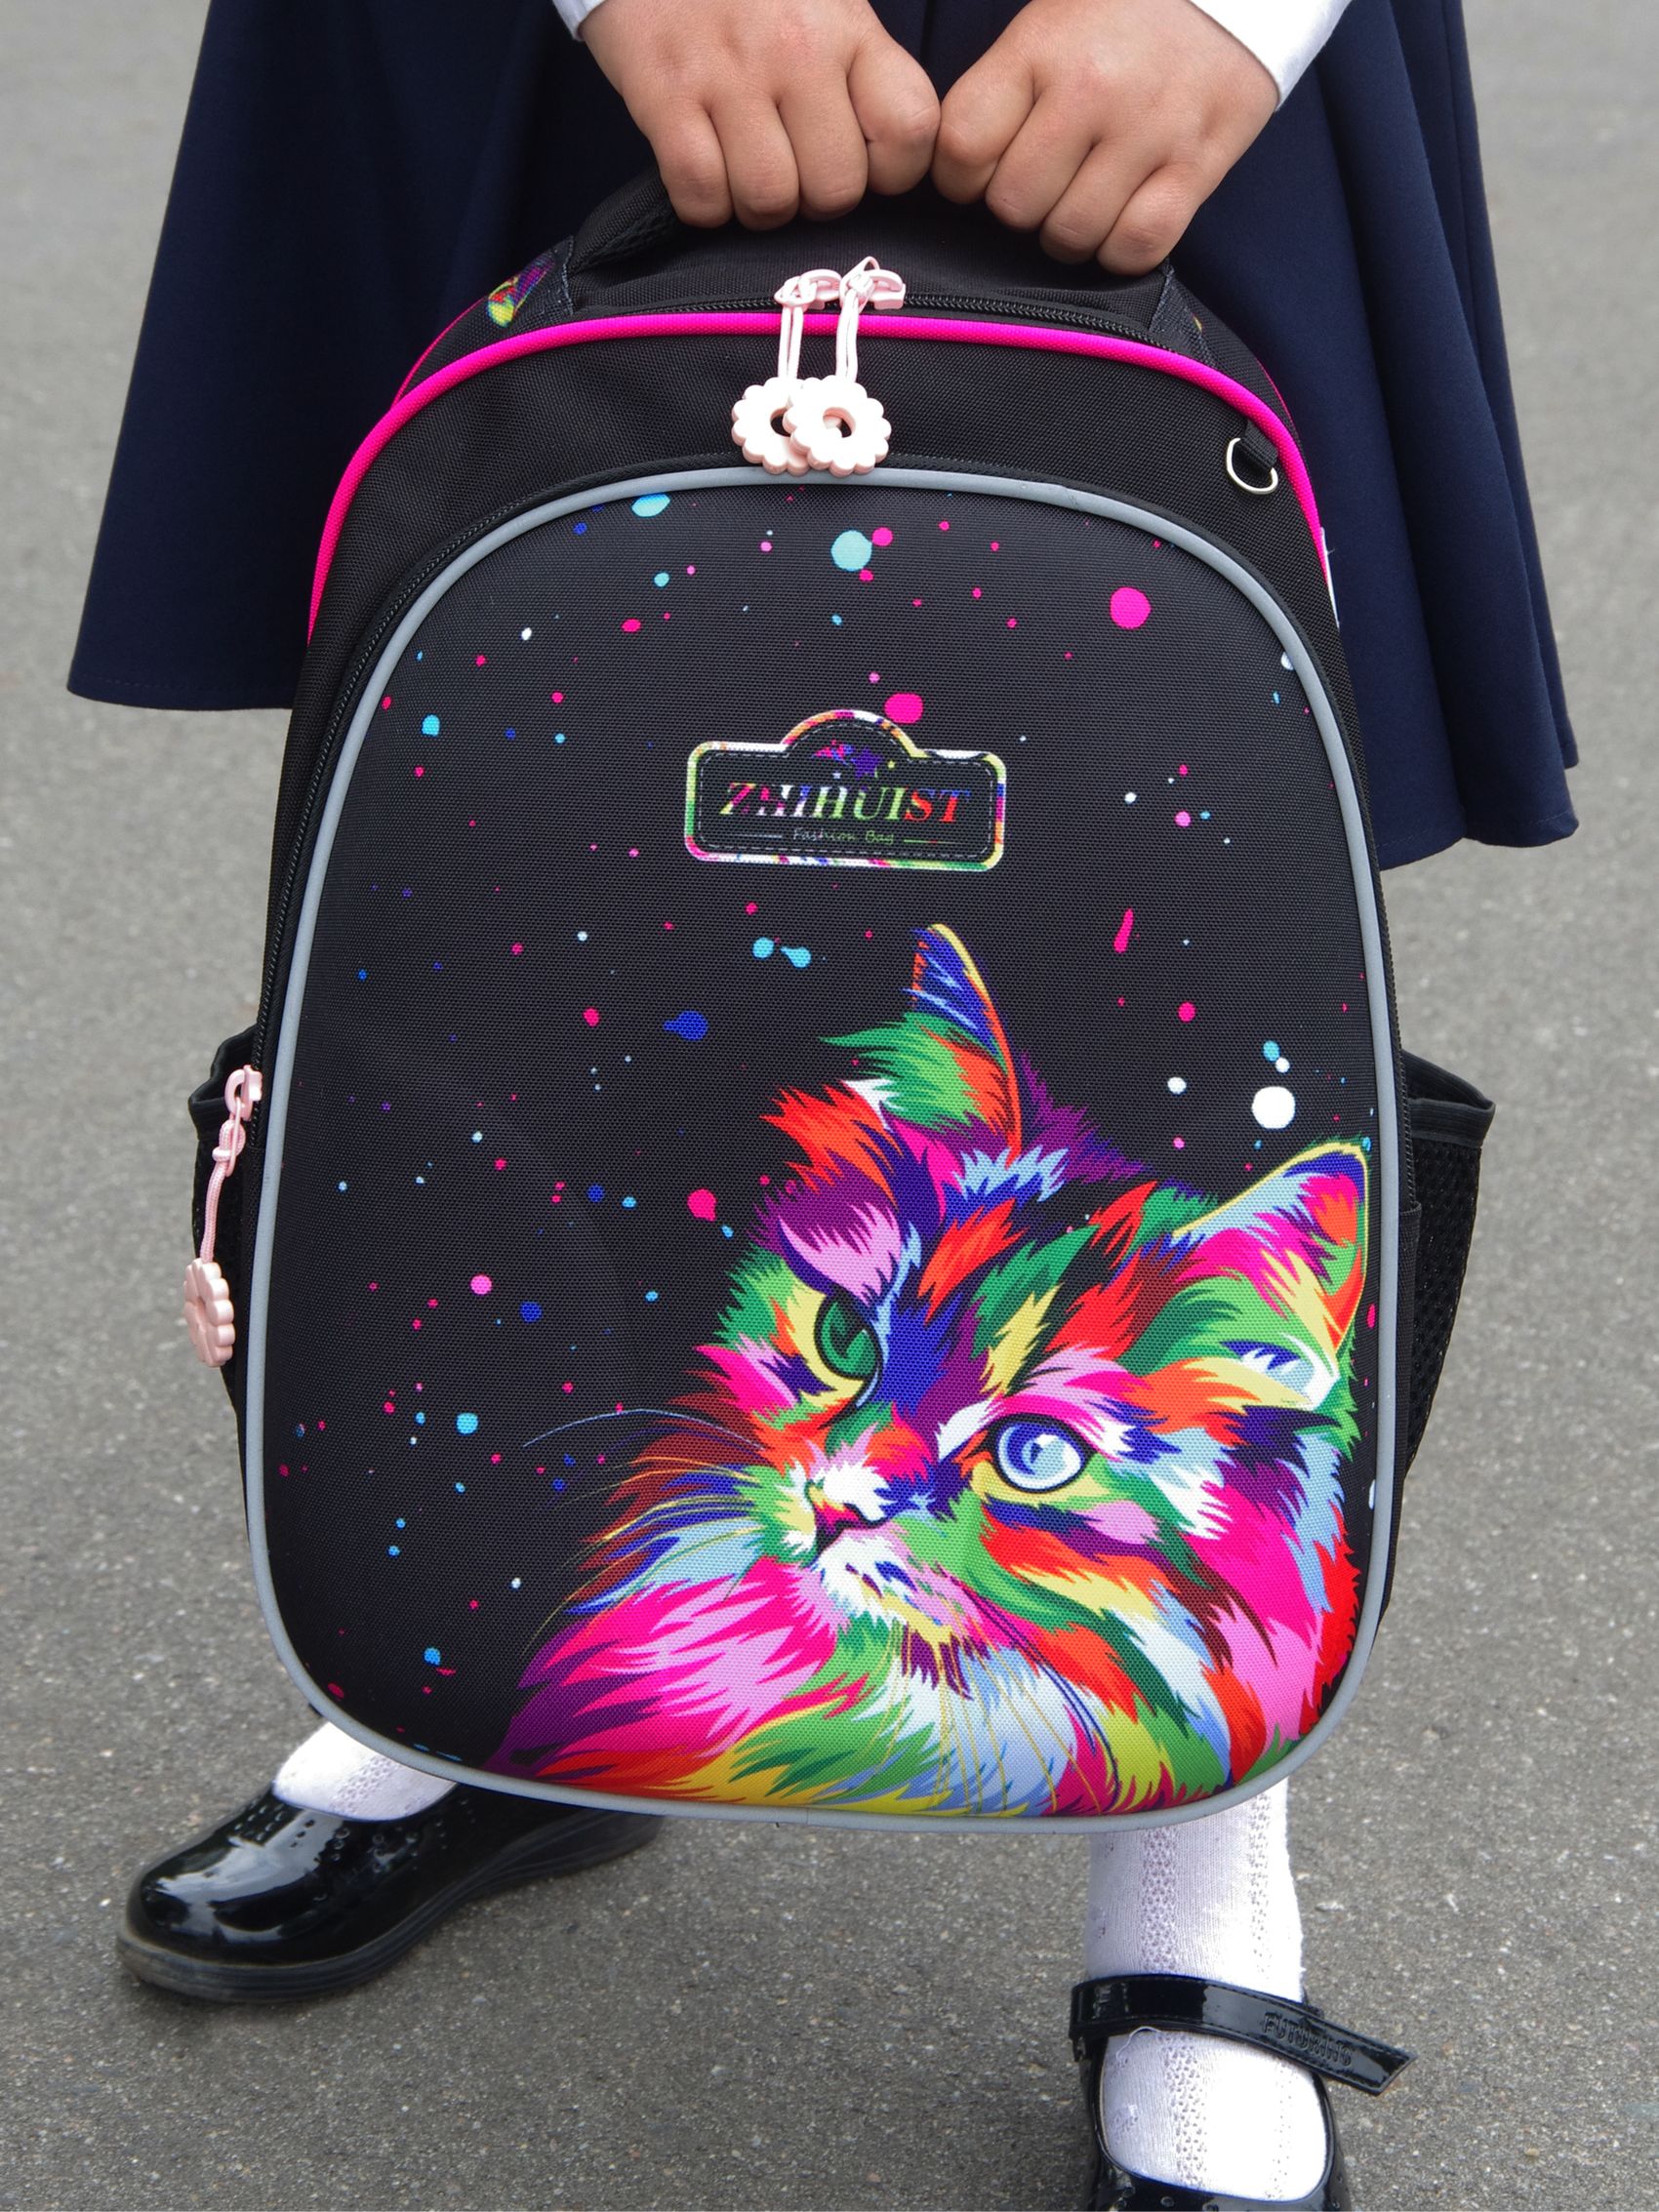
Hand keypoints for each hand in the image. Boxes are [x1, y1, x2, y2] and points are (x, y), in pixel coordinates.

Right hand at [583, 0, 940, 229]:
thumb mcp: (827, 6)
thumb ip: (863, 74)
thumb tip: (882, 160)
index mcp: (848, 27)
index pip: (910, 131)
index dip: (891, 171)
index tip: (861, 158)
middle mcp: (796, 48)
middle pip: (835, 190)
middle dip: (814, 201)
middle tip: (792, 171)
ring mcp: (728, 72)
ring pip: (769, 201)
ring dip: (756, 208)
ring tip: (744, 171)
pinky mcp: (664, 93)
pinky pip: (700, 195)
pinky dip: (703, 204)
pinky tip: (703, 170)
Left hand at [932, 0, 1277, 272]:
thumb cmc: (1124, 13)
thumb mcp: (1049, 24)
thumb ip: (1003, 92)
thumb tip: (962, 171)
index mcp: (1041, 47)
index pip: (963, 147)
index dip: (962, 176)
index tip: (984, 170)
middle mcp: (1092, 89)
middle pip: (1014, 205)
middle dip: (1020, 206)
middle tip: (1046, 181)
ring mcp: (1148, 131)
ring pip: (1071, 234)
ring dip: (1069, 233)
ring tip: (1086, 198)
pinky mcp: (1198, 165)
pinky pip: (1136, 246)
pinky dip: (1121, 249)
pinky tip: (1123, 219)